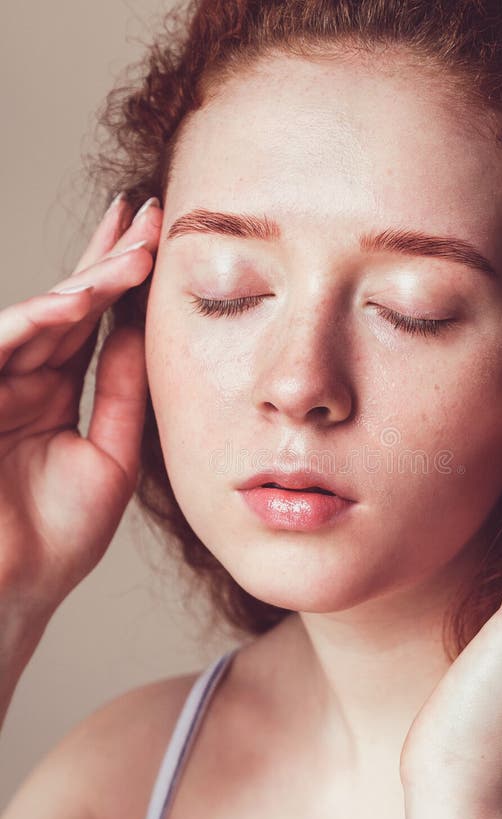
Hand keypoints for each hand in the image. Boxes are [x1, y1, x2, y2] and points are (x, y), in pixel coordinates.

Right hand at [0, 194, 161, 665]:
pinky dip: (36, 321)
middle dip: (106, 258)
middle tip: (147, 214)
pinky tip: (77, 300)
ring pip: (37, 316)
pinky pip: (0, 346)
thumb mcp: (109, 453)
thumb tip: (142, 330)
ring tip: (132, 252)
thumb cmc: (54, 536)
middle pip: (67, 304)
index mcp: (52, 391)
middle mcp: (21, 378)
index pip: (90, 323)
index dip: (120, 280)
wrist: (11, 590)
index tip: (155, 239)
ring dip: (85, 282)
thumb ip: (121, 390)